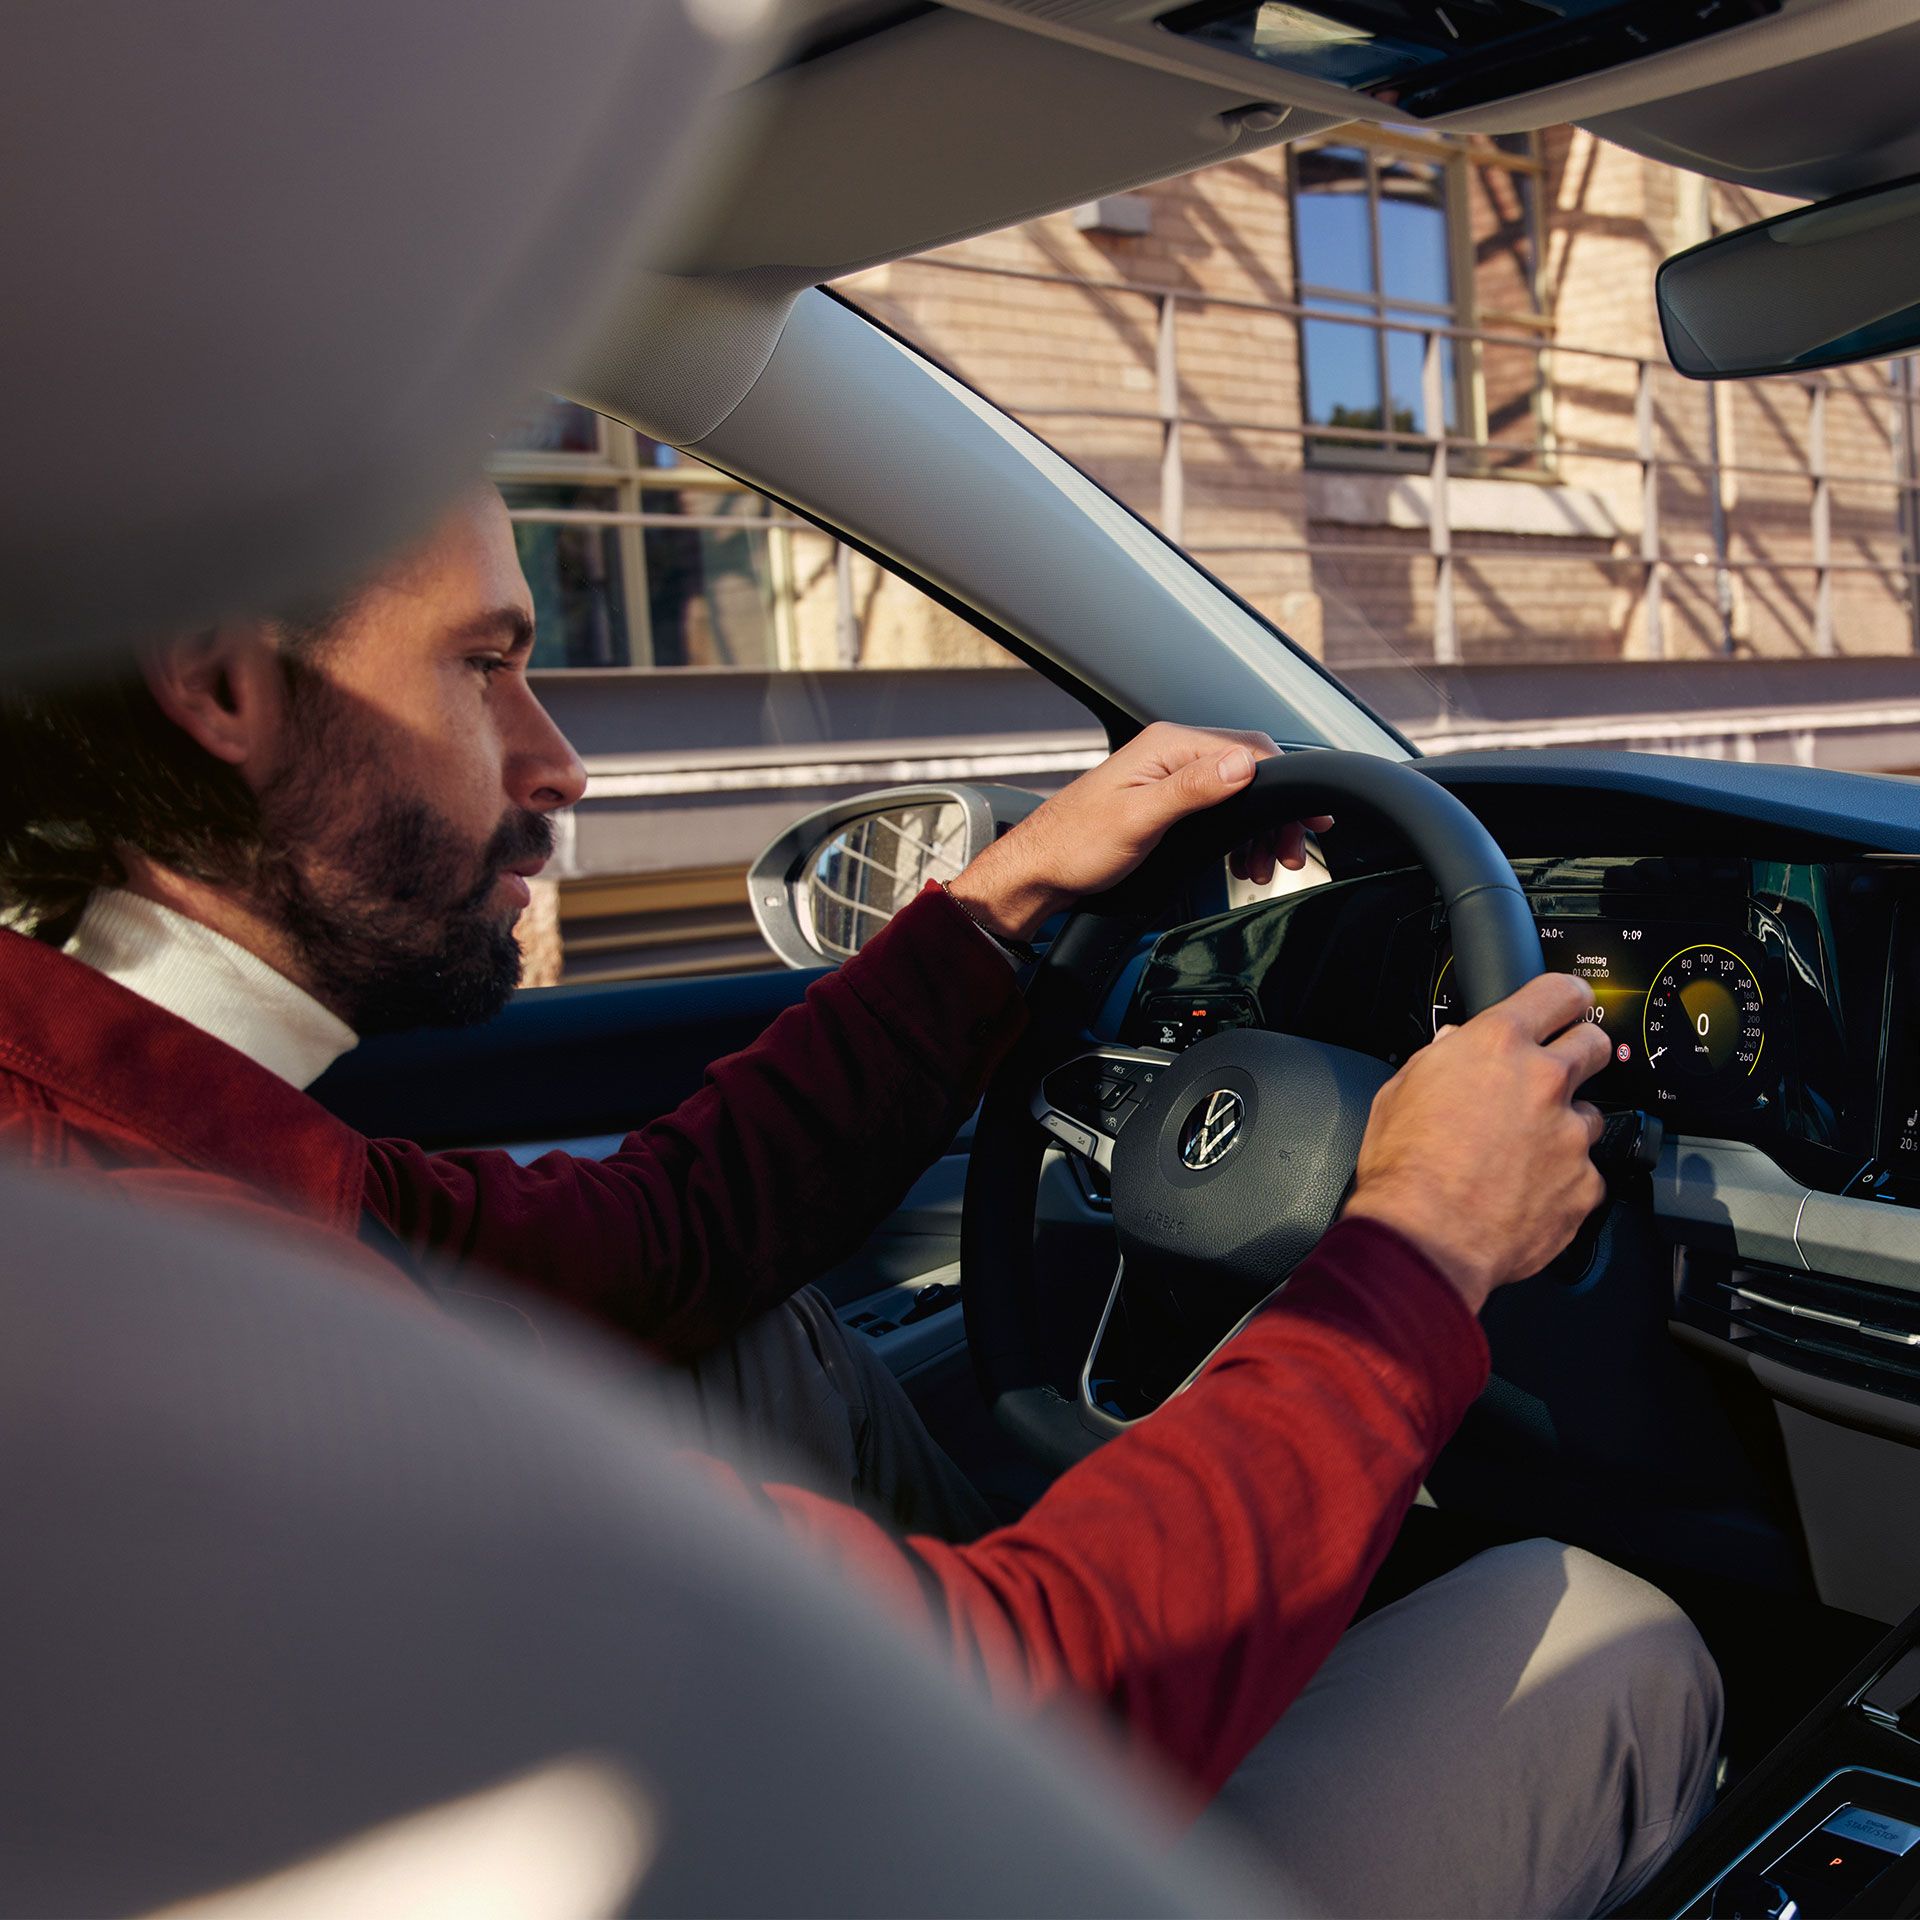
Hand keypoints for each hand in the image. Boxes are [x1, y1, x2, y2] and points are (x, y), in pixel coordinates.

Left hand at [944, 723, 1332, 939]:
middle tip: (1286, 855)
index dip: (1285, 785)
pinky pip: (1218, 808)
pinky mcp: (1166, 802)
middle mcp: (1171, 754)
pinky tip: (1238, 862)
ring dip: (1258, 830)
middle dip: (1275, 815)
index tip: (1306, 820)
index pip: (1250, 749)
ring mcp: (1169, 778)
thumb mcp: (1139, 819)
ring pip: (1237, 792)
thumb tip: (1244, 764)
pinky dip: (1237, 835)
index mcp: (1168, 746)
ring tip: (1262, 867)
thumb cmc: (1074, 846)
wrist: (1038, 872)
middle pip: (1250, 771)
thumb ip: (1194, 788)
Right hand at [1341, 973, 1609, 1313]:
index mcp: (1497, 1045)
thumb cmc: (1404, 1169)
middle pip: (1595, 1043)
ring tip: (1523, 1154)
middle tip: (1554, 1075)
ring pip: (1589, 1115)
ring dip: (1564, 1127)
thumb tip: (1455, 1048)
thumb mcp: (1401, 1091)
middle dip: (1581, 1052)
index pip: (1559, 992)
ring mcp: (1571, 1134)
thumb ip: (1439, 1059)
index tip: (1570, 1005)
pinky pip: (1585, 1173)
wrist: (1425, 1240)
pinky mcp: (1586, 1184)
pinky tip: (1526, 1192)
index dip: (1567, 996)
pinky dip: (1562, 1180)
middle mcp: (1544, 1081)